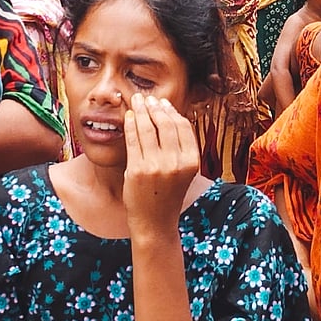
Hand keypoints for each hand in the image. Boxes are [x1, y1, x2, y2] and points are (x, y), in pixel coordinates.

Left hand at [122, 94, 199, 239]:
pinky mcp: (138, 170)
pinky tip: (128, 117)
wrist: (155, 222)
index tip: (162, 103)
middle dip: (154, 107)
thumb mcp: (182, 170)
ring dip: (141, 111)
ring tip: (136, 101)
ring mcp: (157, 167)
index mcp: (192, 161)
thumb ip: (179, 147)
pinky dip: (130, 125)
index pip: (183, 126)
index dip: (172, 111)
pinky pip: (133, 140)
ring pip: (147, 129)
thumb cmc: (167, 194)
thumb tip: (170, 114)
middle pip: (165, 124)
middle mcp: (177, 163)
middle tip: (147, 98)